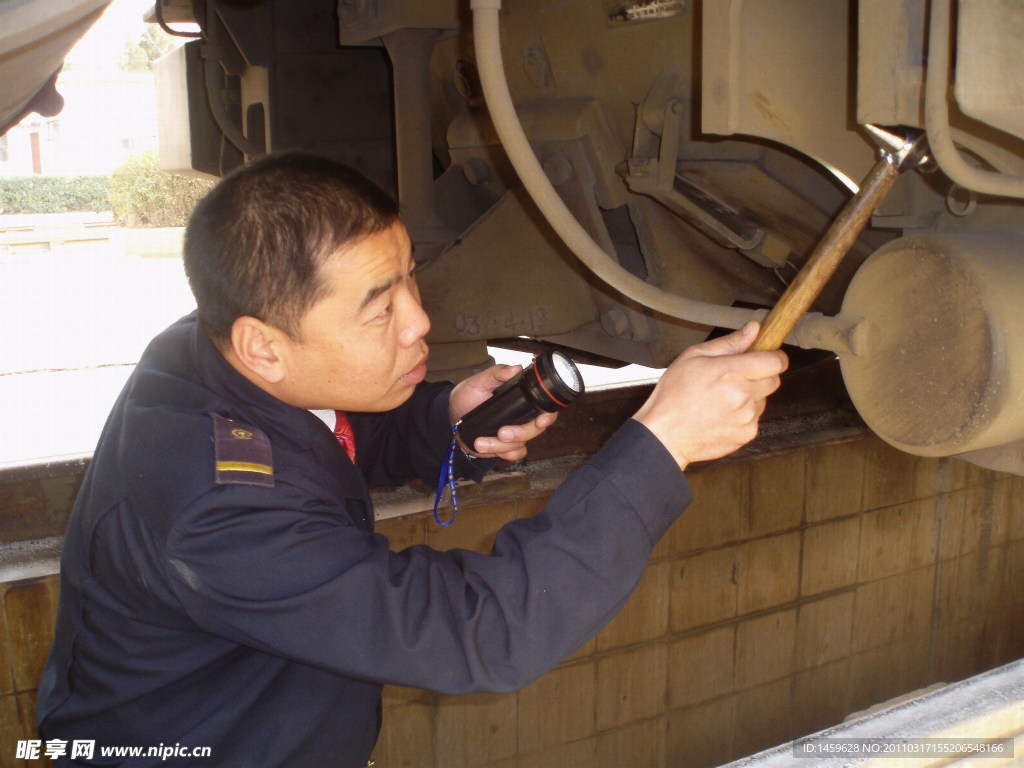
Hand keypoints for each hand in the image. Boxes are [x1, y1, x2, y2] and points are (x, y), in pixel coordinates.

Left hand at [449, 364, 558, 460]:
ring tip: (479, 442)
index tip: (540, 420)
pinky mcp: (507, 446)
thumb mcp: (479, 382)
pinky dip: (504, 454)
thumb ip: (496, 374)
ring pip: (522, 444)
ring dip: (501, 446)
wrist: (453, 418)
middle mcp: (522, 415)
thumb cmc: (468, 396)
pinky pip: (515, 454)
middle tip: (501, 433)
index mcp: (521, 398)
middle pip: (536, 429)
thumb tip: (516, 368)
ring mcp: (516, 432)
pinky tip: (488, 449)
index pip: (544, 407)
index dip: (547, 415)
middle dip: (520, 434)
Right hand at [632, 322, 787, 469]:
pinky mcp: (746, 434)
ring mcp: (747, 417)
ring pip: (763, 400)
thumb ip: (729, 343)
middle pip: (773, 380)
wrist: (665, 436)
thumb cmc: (673, 395)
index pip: (776, 361)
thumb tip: (754, 329)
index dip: (775, 357)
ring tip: (721, 401)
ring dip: (750, 397)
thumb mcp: (693, 357)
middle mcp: (743, 395)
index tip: (767, 357)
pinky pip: (754, 419)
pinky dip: (743, 416)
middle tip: (734, 380)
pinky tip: (721, 416)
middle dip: (760, 377)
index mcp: (731, 372)